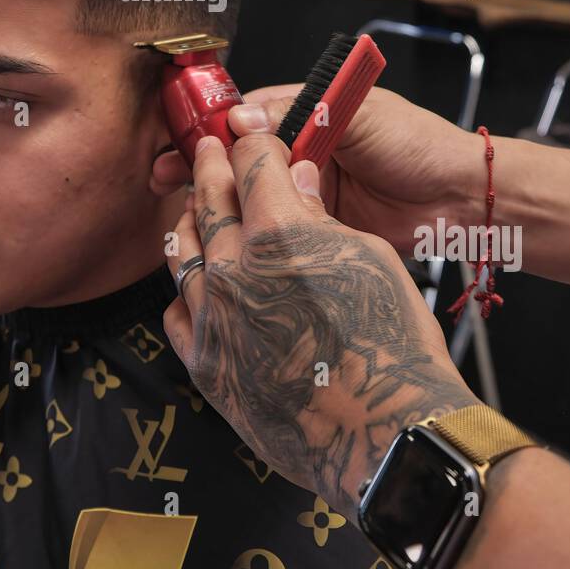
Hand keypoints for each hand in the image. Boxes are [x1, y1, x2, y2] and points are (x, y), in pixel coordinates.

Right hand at [153, 83, 482, 256]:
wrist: (459, 198)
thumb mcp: (355, 115)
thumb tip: (241, 118)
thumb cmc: (416, 144)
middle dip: (198, 167)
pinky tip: (221, 238)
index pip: (245, 119)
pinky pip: (272, 229)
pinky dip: (246, 233)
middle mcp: (300, 154)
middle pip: (236, 160)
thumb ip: (300, 113)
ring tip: (184, 209)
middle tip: (165, 178)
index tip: (180, 140)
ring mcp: (305, 194)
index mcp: (307, 116)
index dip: (210, 130)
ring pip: (247, 197)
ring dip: (216, 202)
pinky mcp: (314, 230)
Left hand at [162, 131, 475, 520]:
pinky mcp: (206, 364)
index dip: (252, 142)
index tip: (249, 136)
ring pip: (184, 252)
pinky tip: (197, 284)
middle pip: (210, 199)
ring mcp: (213, 317)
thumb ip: (319, 216)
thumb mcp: (369, 258)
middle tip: (210, 151)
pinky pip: (178, 313)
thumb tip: (295, 181)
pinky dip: (186, 290)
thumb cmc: (391, 343)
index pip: (251, 163)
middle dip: (211, 166)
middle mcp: (234, 268)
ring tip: (196, 208)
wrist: (385, 432)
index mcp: (278, 230)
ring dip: (192, 221)